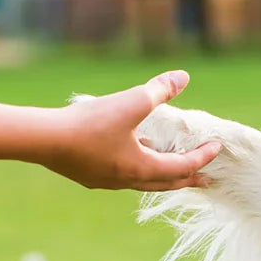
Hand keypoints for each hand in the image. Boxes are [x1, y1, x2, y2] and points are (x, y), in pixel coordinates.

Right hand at [45, 71, 221, 190]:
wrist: (44, 140)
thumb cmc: (90, 124)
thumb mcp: (131, 102)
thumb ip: (159, 90)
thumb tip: (183, 77)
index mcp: (142, 168)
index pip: (182, 167)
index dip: (202, 157)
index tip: (217, 148)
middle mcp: (126, 181)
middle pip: (165, 183)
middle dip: (187, 178)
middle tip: (205, 179)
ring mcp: (106, 181)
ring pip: (142, 181)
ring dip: (161, 173)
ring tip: (169, 163)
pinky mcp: (88, 175)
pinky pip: (122, 174)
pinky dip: (136, 166)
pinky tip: (130, 151)